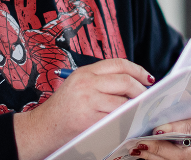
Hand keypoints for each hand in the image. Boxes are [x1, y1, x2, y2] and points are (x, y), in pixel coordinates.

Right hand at [14, 59, 153, 159]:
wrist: (43, 127)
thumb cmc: (63, 108)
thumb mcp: (79, 85)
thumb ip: (101, 81)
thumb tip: (133, 82)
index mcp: (85, 71)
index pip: (119, 63)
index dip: (137, 70)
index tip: (147, 78)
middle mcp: (86, 82)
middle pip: (124, 80)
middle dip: (140, 89)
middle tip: (146, 97)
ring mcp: (87, 100)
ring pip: (123, 100)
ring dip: (134, 106)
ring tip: (136, 110)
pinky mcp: (89, 117)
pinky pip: (115, 116)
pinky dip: (125, 118)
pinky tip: (126, 120)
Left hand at [130, 117, 190, 159]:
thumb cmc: (187, 122)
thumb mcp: (184, 116)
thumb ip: (172, 117)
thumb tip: (151, 117)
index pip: (188, 129)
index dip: (173, 129)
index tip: (157, 130)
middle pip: (181, 153)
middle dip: (159, 148)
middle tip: (142, 143)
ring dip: (153, 156)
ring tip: (138, 149)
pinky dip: (155, 159)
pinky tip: (145, 155)